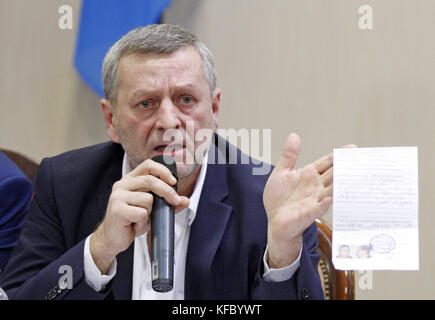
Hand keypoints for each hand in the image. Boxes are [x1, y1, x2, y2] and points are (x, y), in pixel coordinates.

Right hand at [90, 159, 189, 273]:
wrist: (112, 239)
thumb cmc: (131, 221)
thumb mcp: (151, 210)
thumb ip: (167, 203)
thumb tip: (185, 200)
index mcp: (129, 180)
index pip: (148, 165)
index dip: (163, 171)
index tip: (173, 181)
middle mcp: (121, 185)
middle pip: (150, 180)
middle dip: (167, 191)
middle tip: (175, 201)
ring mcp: (117, 197)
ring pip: (148, 199)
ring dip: (150, 213)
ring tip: (141, 220)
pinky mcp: (117, 210)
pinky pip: (142, 213)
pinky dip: (143, 223)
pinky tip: (134, 226)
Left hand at [263, 133, 354, 267]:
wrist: (274, 221)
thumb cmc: (279, 199)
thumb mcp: (281, 173)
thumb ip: (289, 156)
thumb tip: (294, 135)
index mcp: (309, 175)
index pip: (327, 162)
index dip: (338, 155)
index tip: (352, 148)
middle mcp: (315, 187)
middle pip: (333, 174)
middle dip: (346, 168)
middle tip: (361, 161)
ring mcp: (313, 200)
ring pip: (331, 190)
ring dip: (340, 184)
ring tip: (352, 177)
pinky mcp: (308, 213)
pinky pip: (319, 207)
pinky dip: (325, 203)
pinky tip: (331, 198)